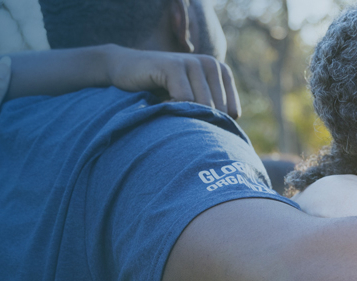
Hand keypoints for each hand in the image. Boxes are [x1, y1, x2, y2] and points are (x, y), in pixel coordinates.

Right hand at [103, 46, 239, 117]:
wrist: (125, 67)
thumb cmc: (160, 89)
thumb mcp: (192, 99)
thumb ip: (212, 111)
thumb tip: (230, 142)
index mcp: (221, 71)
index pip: (232, 112)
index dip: (212, 124)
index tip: (193, 121)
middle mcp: (211, 64)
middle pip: (217, 111)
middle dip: (199, 121)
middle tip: (179, 118)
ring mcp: (193, 63)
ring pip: (202, 105)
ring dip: (185, 116)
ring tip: (171, 110)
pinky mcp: (174, 65)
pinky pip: (183, 99)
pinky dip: (173, 109)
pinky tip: (162, 104)